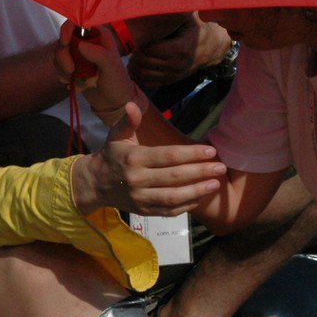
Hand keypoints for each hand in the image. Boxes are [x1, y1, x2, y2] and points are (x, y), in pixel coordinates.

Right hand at [58, 24, 137, 122]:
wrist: (114, 103)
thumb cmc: (117, 82)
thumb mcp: (111, 67)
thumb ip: (99, 54)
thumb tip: (80, 44)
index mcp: (98, 35)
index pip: (78, 23)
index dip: (67, 29)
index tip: (65, 42)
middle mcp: (87, 41)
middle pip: (64, 40)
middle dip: (63, 56)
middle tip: (71, 70)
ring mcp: (78, 55)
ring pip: (59, 54)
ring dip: (63, 68)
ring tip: (75, 80)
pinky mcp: (72, 67)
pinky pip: (59, 67)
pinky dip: (63, 76)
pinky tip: (76, 86)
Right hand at [72, 103, 226, 215]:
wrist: (94, 184)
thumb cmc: (112, 155)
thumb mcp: (116, 135)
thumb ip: (127, 120)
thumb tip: (133, 105)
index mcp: (133, 159)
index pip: (167, 156)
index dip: (191, 154)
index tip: (211, 151)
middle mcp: (137, 180)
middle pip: (174, 177)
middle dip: (200, 172)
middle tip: (221, 167)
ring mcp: (140, 198)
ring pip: (173, 197)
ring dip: (197, 191)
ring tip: (216, 184)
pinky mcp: (144, 212)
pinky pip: (169, 211)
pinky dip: (187, 205)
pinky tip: (202, 197)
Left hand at [128, 12, 233, 87]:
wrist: (212, 48)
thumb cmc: (197, 28)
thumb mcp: (189, 18)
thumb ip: (175, 12)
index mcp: (180, 49)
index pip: (150, 49)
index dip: (141, 41)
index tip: (139, 33)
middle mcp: (176, 65)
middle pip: (144, 62)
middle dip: (135, 52)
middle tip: (134, 41)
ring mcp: (173, 76)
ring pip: (143, 74)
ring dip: (135, 64)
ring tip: (135, 51)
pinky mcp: (170, 81)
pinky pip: (148, 83)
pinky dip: (139, 75)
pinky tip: (138, 64)